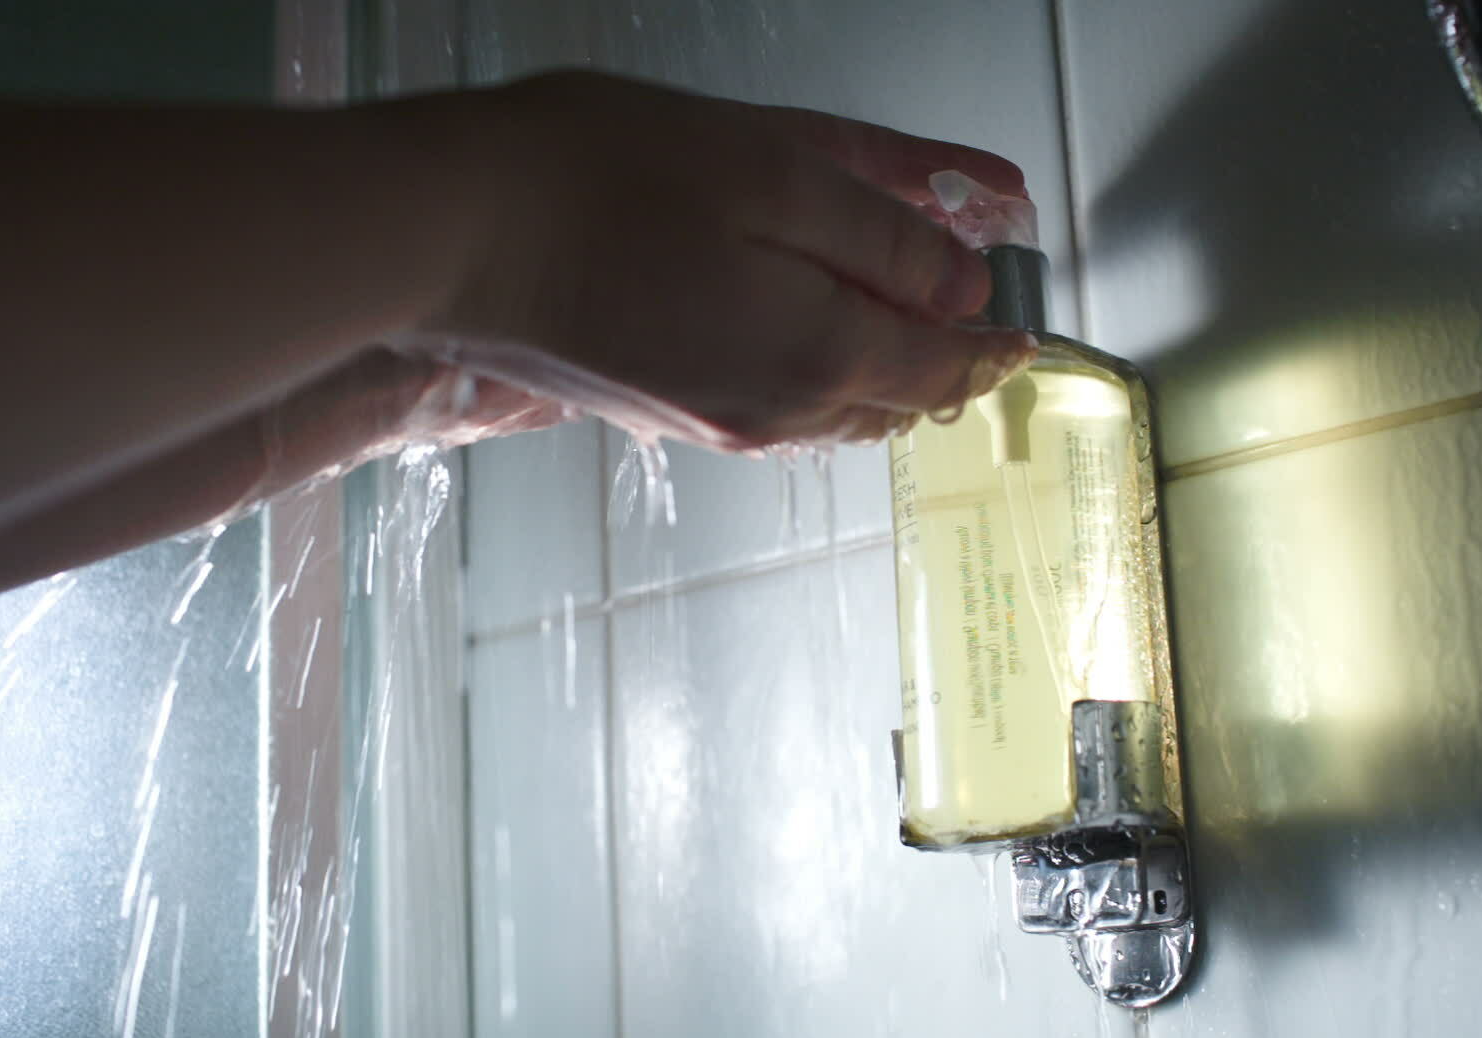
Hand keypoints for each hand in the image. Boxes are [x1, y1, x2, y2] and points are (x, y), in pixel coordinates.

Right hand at [392, 71, 1038, 450]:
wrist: (454, 231)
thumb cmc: (607, 177)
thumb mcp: (778, 174)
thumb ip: (887, 238)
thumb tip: (966, 286)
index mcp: (820, 354)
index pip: (945, 367)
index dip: (997, 342)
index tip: (1027, 325)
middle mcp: (777, 411)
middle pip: (896, 402)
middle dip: (946, 362)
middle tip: (976, 316)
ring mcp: (715, 420)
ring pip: (836, 413)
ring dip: (883, 375)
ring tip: (906, 325)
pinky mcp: (663, 410)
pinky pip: (775, 407)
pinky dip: (818, 375)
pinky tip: (809, 332)